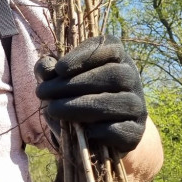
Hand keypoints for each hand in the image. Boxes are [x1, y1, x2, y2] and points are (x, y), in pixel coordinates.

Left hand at [34, 34, 146, 153]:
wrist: (96, 133)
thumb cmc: (74, 98)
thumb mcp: (58, 81)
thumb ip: (48, 70)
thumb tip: (44, 70)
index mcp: (116, 58)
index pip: (110, 47)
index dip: (84, 56)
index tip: (59, 69)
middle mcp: (132, 79)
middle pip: (114, 75)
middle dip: (75, 84)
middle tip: (43, 93)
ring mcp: (137, 106)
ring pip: (121, 101)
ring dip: (83, 106)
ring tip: (53, 110)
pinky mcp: (136, 132)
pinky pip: (123, 129)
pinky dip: (101, 130)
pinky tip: (82, 131)